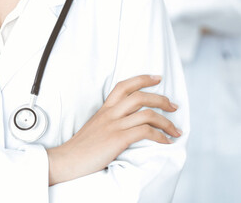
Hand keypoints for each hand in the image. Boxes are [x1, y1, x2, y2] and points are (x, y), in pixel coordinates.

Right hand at [47, 75, 181, 184]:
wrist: (65, 160)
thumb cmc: (80, 149)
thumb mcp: (94, 128)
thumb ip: (108, 122)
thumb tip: (125, 124)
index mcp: (103, 110)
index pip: (123, 86)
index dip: (142, 79)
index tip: (157, 79)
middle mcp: (109, 114)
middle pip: (140, 97)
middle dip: (162, 100)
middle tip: (174, 107)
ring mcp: (113, 126)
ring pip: (147, 114)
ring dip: (166, 122)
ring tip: (175, 130)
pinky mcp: (117, 139)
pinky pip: (145, 131)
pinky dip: (160, 136)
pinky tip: (165, 142)